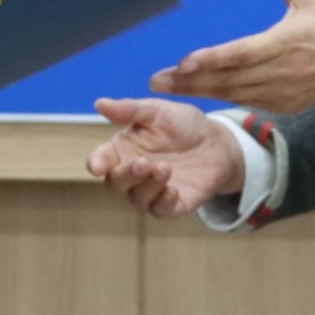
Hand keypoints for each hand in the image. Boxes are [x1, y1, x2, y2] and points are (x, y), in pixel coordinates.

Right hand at [86, 95, 244, 218]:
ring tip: (165, 168)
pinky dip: (163, 202)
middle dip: (127, 174)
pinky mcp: (171, 205)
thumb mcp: (158, 111)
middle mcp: (132, 174)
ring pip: (137, 198)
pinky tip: (173, 189)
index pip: (101, 160)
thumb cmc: (183, 125)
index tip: (97, 166)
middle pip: (116, 182)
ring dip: (148, 185)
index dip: (96, 163)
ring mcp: (151, 192)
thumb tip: (99, 103)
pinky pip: (160, 210)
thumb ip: (130, 110)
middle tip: (143, 163)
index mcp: (122, 150)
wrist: (218, 143)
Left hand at [149, 0, 314, 116]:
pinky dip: (224, 99)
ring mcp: (281, 93)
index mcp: (282, 43)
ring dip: (200, 92)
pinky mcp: (285, 105)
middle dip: (189, 81)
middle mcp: (278, 72)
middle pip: (227, 80)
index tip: (181, 62)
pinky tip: (201, 94)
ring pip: (233, 95)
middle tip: (155, 81)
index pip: (238, 55)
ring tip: (170, 87)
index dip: (209, 60)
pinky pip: (248, 102)